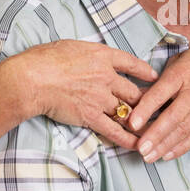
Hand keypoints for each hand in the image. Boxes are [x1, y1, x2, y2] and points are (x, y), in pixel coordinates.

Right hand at [13, 40, 158, 150]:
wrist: (33, 79)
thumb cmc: (44, 59)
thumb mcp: (71, 46)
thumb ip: (86, 54)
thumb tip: (88, 57)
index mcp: (102, 56)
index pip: (131, 63)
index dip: (145, 71)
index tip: (153, 77)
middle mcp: (106, 77)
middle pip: (134, 91)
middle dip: (147, 100)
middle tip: (155, 107)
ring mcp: (100, 98)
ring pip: (128, 111)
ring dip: (139, 121)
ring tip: (152, 128)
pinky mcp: (91, 117)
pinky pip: (114, 130)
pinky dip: (127, 139)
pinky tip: (137, 144)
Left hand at [125, 41, 189, 163]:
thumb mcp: (181, 60)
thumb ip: (162, 79)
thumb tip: (140, 96)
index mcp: (181, 74)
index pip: (160, 94)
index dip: (145, 110)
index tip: (132, 123)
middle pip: (172, 117)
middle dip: (154, 135)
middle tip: (139, 149)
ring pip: (183, 130)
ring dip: (164, 145)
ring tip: (148, 156)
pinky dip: (181, 147)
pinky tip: (167, 155)